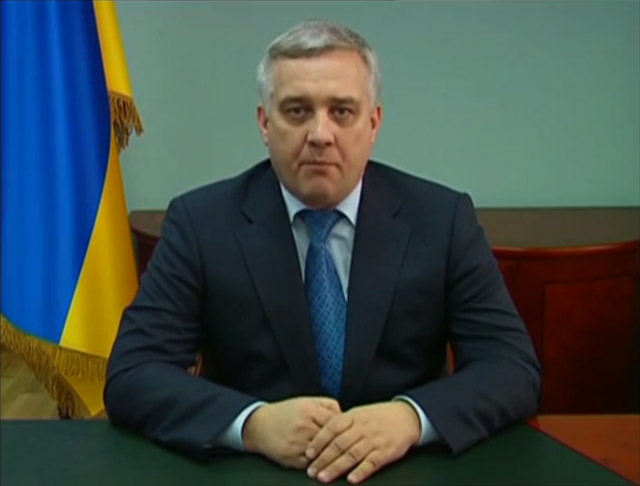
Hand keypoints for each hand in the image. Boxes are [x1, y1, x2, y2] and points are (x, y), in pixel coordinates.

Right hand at [242, 397, 340, 468]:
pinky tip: (321, 461)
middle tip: (347, 447)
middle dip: (339, 443)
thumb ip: (327, 404)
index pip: (335, 421)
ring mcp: (297, 443)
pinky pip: (311, 463)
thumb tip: (344, 415)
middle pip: (330, 438)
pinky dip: (317, 463)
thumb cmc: (286, 413)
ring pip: (322, 453)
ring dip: (329, 455)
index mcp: (308, 410)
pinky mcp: (291, 458)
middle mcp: (303, 426)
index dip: (343, 428)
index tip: (347, 432)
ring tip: (336, 456)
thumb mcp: (307, 401)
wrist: (259, 425)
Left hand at [305, 401, 420, 482]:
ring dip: (336, 467)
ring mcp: (374, 440)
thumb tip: (321, 435)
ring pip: (352, 454)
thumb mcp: (359, 413)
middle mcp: (362, 428)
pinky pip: (372, 463)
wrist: (406, 416)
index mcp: (354, 417)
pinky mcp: (386, 452)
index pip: (332, 428)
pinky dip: (361, 471)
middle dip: (323, 458)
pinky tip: (351, 479)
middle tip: (311, 471)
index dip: (319, 440)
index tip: (308, 453)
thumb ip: (342, 423)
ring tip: (323, 477)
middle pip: (339, 444)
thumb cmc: (379, 416)